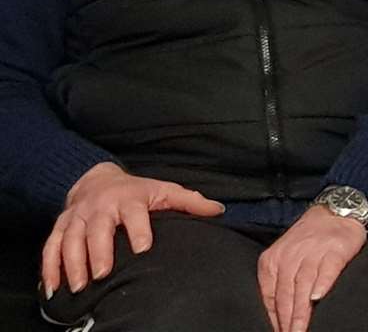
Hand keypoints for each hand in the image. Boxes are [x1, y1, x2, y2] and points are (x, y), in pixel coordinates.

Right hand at [42, 162, 223, 295]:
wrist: (96, 178)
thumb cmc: (136, 191)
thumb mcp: (164, 190)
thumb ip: (189, 201)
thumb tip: (219, 210)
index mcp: (128, 198)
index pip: (133, 213)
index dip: (138, 229)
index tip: (142, 248)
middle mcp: (101, 208)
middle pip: (97, 229)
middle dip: (98, 251)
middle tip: (102, 274)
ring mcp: (78, 218)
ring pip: (70, 240)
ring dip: (72, 263)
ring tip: (78, 287)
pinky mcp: (60, 227)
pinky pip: (49, 247)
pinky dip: (48, 268)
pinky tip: (51, 289)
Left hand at [257, 205, 366, 331]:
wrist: (336, 210)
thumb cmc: (309, 238)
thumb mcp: (286, 255)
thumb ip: (279, 281)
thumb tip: (277, 317)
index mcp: (274, 259)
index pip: (270, 295)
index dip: (274, 319)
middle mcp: (291, 254)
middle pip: (286, 293)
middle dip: (287, 320)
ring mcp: (314, 251)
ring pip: (303, 285)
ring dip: (302, 311)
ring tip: (300, 330)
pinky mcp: (335, 249)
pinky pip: (327, 269)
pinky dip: (323, 283)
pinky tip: (319, 297)